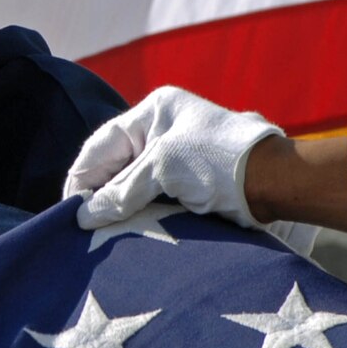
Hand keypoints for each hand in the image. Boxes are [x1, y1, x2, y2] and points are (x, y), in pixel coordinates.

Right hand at [64, 85, 283, 228]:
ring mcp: (176, 157)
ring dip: (118, 209)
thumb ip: (121, 191)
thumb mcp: (163, 168)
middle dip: (99, 194)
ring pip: (131, 185)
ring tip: (102, 234)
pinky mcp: (188, 184)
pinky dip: (138, 214)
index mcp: (154, 112)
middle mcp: (162, 130)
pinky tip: (128, 232)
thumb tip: (83, 216)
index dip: (83, 178)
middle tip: (84, 227)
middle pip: (114, 165)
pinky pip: (150, 199)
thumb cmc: (219, 161)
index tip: (72, 211)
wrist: (274, 181)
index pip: (102, 144)